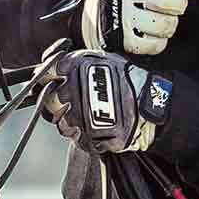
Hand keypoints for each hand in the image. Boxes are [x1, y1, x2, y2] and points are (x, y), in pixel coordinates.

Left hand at [38, 48, 167, 153]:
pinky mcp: (89, 136)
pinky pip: (77, 139)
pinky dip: (83, 136)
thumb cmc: (129, 79)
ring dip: (70, 121)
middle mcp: (74, 92)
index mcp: (76, 69)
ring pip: (62, 122)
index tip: (50, 81)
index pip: (47, 71)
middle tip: (71, 101)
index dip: (46, 77)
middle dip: (57, 101)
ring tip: (87, 116)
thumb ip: (78, 61)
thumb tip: (56, 64)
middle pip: (50, 99)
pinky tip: (95, 128)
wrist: (151, 102)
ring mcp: (80, 116)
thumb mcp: (103, 59)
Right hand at [77, 0, 198, 55]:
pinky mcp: (120, 38)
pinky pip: (155, 45)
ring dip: (169, 24)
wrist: (92, 11)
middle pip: (170, 0)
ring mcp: (120, 14)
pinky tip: (150, 32)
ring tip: (160, 18)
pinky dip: (158, 41)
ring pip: (165, 24)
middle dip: (178, 4)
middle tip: (172, 4)